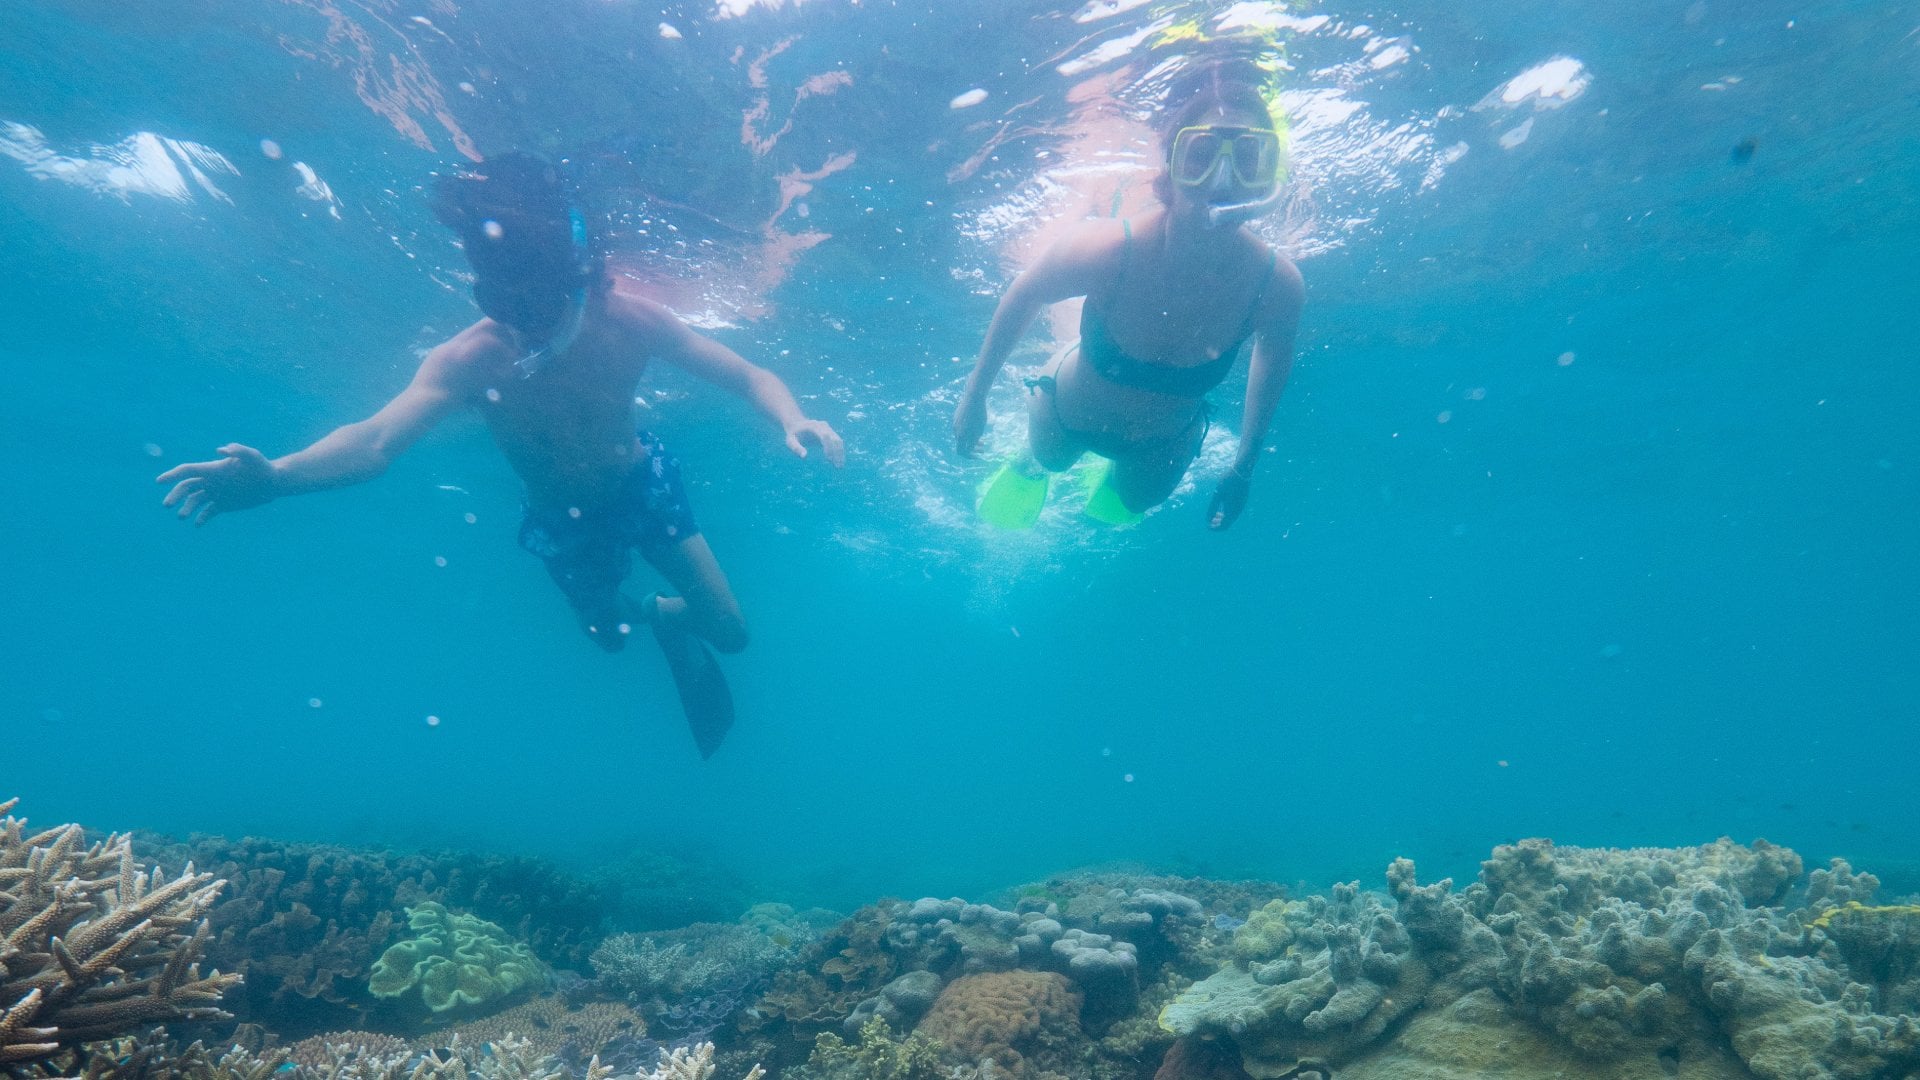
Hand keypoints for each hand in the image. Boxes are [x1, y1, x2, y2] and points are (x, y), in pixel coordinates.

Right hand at [157, 444, 277, 524]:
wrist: (273, 482)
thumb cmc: (263, 466)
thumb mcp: (252, 456)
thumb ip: (238, 450)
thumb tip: (220, 450)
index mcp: (213, 469)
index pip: (188, 471)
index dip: (172, 475)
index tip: (159, 481)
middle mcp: (211, 481)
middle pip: (186, 487)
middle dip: (175, 495)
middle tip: (168, 505)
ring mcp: (216, 493)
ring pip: (194, 501)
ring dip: (186, 508)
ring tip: (183, 517)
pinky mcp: (224, 505)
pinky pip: (207, 512)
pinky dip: (201, 518)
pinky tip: (197, 524)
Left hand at [784, 418, 845, 466]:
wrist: (798, 425)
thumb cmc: (793, 434)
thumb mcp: (790, 441)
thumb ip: (796, 447)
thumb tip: (804, 456)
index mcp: (814, 426)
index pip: (824, 435)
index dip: (828, 447)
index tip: (828, 459)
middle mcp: (824, 426)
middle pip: (834, 438)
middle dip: (837, 452)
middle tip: (838, 466)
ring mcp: (828, 429)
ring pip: (838, 441)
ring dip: (840, 453)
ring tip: (840, 466)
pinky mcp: (831, 434)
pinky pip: (838, 443)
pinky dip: (839, 452)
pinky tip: (839, 463)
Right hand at [952, 393, 987, 456]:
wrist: (973, 398)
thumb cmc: (979, 415)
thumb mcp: (979, 430)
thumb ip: (974, 441)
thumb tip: (970, 449)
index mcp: (961, 435)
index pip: (962, 452)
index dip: (970, 456)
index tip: (979, 456)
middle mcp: (956, 431)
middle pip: (962, 445)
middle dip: (973, 449)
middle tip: (983, 449)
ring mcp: (955, 424)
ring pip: (962, 436)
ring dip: (971, 440)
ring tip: (982, 441)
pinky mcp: (956, 417)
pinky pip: (961, 428)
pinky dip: (968, 432)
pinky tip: (976, 427)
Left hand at [1208, 468, 1251, 530]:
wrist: (1242, 471)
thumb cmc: (1228, 482)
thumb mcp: (1217, 495)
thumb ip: (1212, 507)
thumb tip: (1208, 518)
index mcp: (1232, 511)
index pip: (1223, 526)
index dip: (1214, 528)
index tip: (1207, 525)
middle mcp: (1238, 511)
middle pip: (1227, 523)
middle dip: (1217, 523)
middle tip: (1210, 519)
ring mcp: (1241, 506)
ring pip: (1231, 518)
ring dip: (1222, 518)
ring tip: (1215, 513)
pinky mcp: (1242, 501)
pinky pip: (1234, 512)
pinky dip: (1227, 513)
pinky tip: (1222, 507)